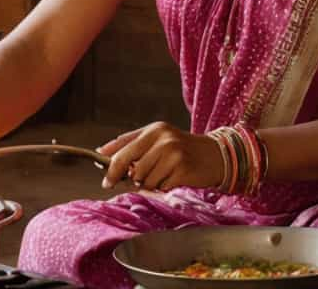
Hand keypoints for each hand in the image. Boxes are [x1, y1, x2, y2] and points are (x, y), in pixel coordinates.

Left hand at [97, 121, 222, 191]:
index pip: (122, 148)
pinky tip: (172, 179)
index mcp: (153, 130)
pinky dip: (163, 187)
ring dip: (148, 184)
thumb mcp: (158, 140)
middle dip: (123, 178)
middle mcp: (162, 139)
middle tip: (124, 183)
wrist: (214, 155)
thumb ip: (132, 145)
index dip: (110, 165)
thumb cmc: (182, 149)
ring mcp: (173, 154)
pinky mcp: (182, 169)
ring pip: (145, 179)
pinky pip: (160, 187)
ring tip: (160, 176)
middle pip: (130, 165)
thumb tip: (102, 154)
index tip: (105, 179)